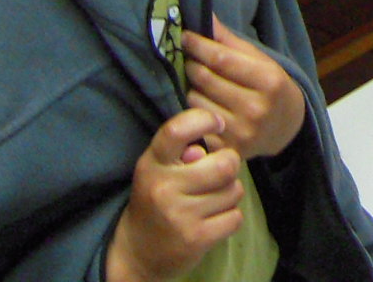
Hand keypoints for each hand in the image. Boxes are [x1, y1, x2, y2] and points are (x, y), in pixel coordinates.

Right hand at [107, 109, 244, 281]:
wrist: (138, 252)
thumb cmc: (156, 199)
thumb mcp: (159, 168)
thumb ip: (182, 151)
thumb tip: (206, 151)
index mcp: (152, 163)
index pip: (177, 129)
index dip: (204, 120)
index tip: (217, 123)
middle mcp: (164, 188)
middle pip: (225, 164)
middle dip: (230, 165)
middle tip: (218, 173)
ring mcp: (180, 215)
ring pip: (234, 191)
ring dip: (229, 194)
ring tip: (211, 199)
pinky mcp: (196, 239)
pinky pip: (235, 217)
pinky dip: (230, 217)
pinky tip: (212, 219)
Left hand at [181, 21, 307, 161]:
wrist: (287, 126)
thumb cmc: (270, 86)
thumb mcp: (260, 59)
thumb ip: (230, 40)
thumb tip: (205, 16)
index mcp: (268, 81)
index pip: (221, 59)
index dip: (199, 45)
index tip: (186, 36)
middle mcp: (256, 109)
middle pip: (205, 79)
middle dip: (192, 64)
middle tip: (191, 59)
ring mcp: (242, 132)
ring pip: (195, 101)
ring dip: (192, 88)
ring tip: (201, 84)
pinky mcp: (228, 149)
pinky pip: (196, 123)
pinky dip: (194, 111)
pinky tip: (203, 104)